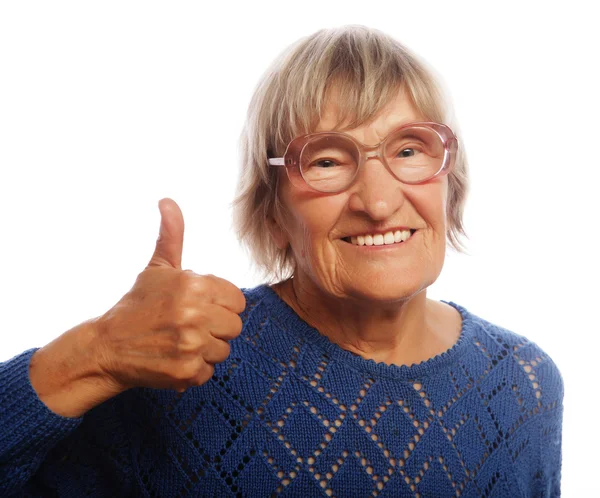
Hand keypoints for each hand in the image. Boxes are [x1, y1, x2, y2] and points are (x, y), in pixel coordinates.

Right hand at [94, 198, 245, 392]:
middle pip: (234, 326)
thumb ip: (171, 235)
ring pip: (224, 350)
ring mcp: (191, 344)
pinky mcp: (186, 371)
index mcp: (194, 285)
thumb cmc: (137, 304)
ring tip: (180, 342)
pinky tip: (175, 358)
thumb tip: (168, 201)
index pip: (238, 300)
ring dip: (206, 349)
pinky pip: (210, 371)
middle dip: (216, 327)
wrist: (107, 347)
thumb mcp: (157, 268)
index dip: (221, 305)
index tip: (201, 307)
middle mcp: (195, 314)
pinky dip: (195, 369)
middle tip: (189, 326)